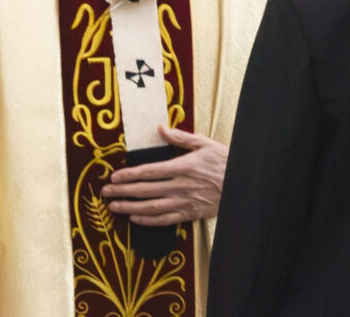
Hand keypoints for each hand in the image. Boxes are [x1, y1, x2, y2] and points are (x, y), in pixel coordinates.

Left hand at [100, 125, 226, 225]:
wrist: (244, 182)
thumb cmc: (224, 160)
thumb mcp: (203, 143)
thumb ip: (180, 137)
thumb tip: (160, 128)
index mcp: (182, 166)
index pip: (149, 171)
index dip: (130, 175)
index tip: (114, 177)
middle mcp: (180, 186)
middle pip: (145, 190)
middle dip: (123, 192)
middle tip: (105, 193)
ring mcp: (185, 201)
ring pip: (152, 207)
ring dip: (131, 208)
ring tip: (114, 207)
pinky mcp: (190, 213)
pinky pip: (166, 220)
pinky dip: (149, 220)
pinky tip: (135, 219)